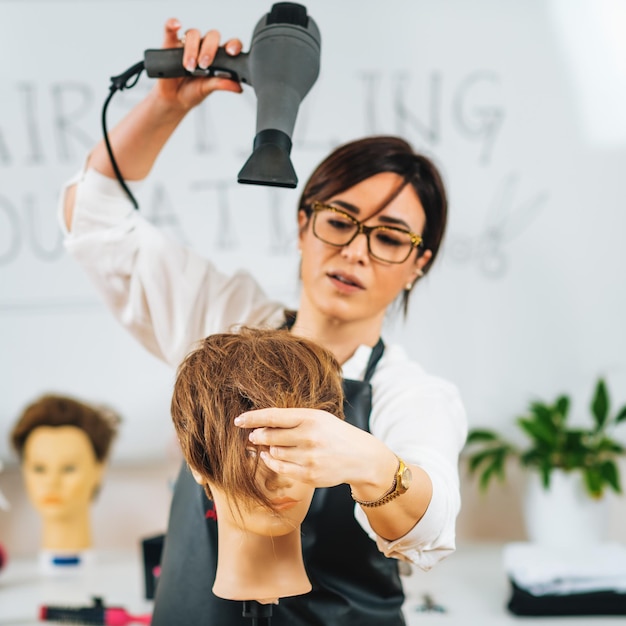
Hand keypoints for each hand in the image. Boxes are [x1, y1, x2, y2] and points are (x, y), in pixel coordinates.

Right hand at [155, 18, 242, 111]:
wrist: (173, 98)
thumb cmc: (193, 92)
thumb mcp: (208, 90)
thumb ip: (221, 84)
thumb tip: (238, 86)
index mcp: (218, 57)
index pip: (229, 45)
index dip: (233, 45)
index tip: (231, 52)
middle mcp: (204, 47)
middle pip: (212, 37)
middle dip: (209, 50)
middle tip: (204, 65)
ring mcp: (188, 44)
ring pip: (193, 34)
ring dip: (192, 49)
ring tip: (189, 66)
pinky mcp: (170, 43)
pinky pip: (170, 28)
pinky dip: (172, 24)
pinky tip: (177, 25)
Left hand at [234, 408, 387, 488]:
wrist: (360, 456)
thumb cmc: (334, 433)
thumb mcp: (317, 418)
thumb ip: (292, 419)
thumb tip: (260, 424)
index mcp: (310, 417)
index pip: (273, 416)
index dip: (253, 418)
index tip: (238, 420)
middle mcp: (309, 436)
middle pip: (269, 436)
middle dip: (258, 436)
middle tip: (254, 436)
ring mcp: (309, 457)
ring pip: (273, 453)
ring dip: (267, 450)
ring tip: (272, 446)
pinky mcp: (308, 475)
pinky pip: (280, 469)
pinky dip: (272, 462)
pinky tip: (272, 457)